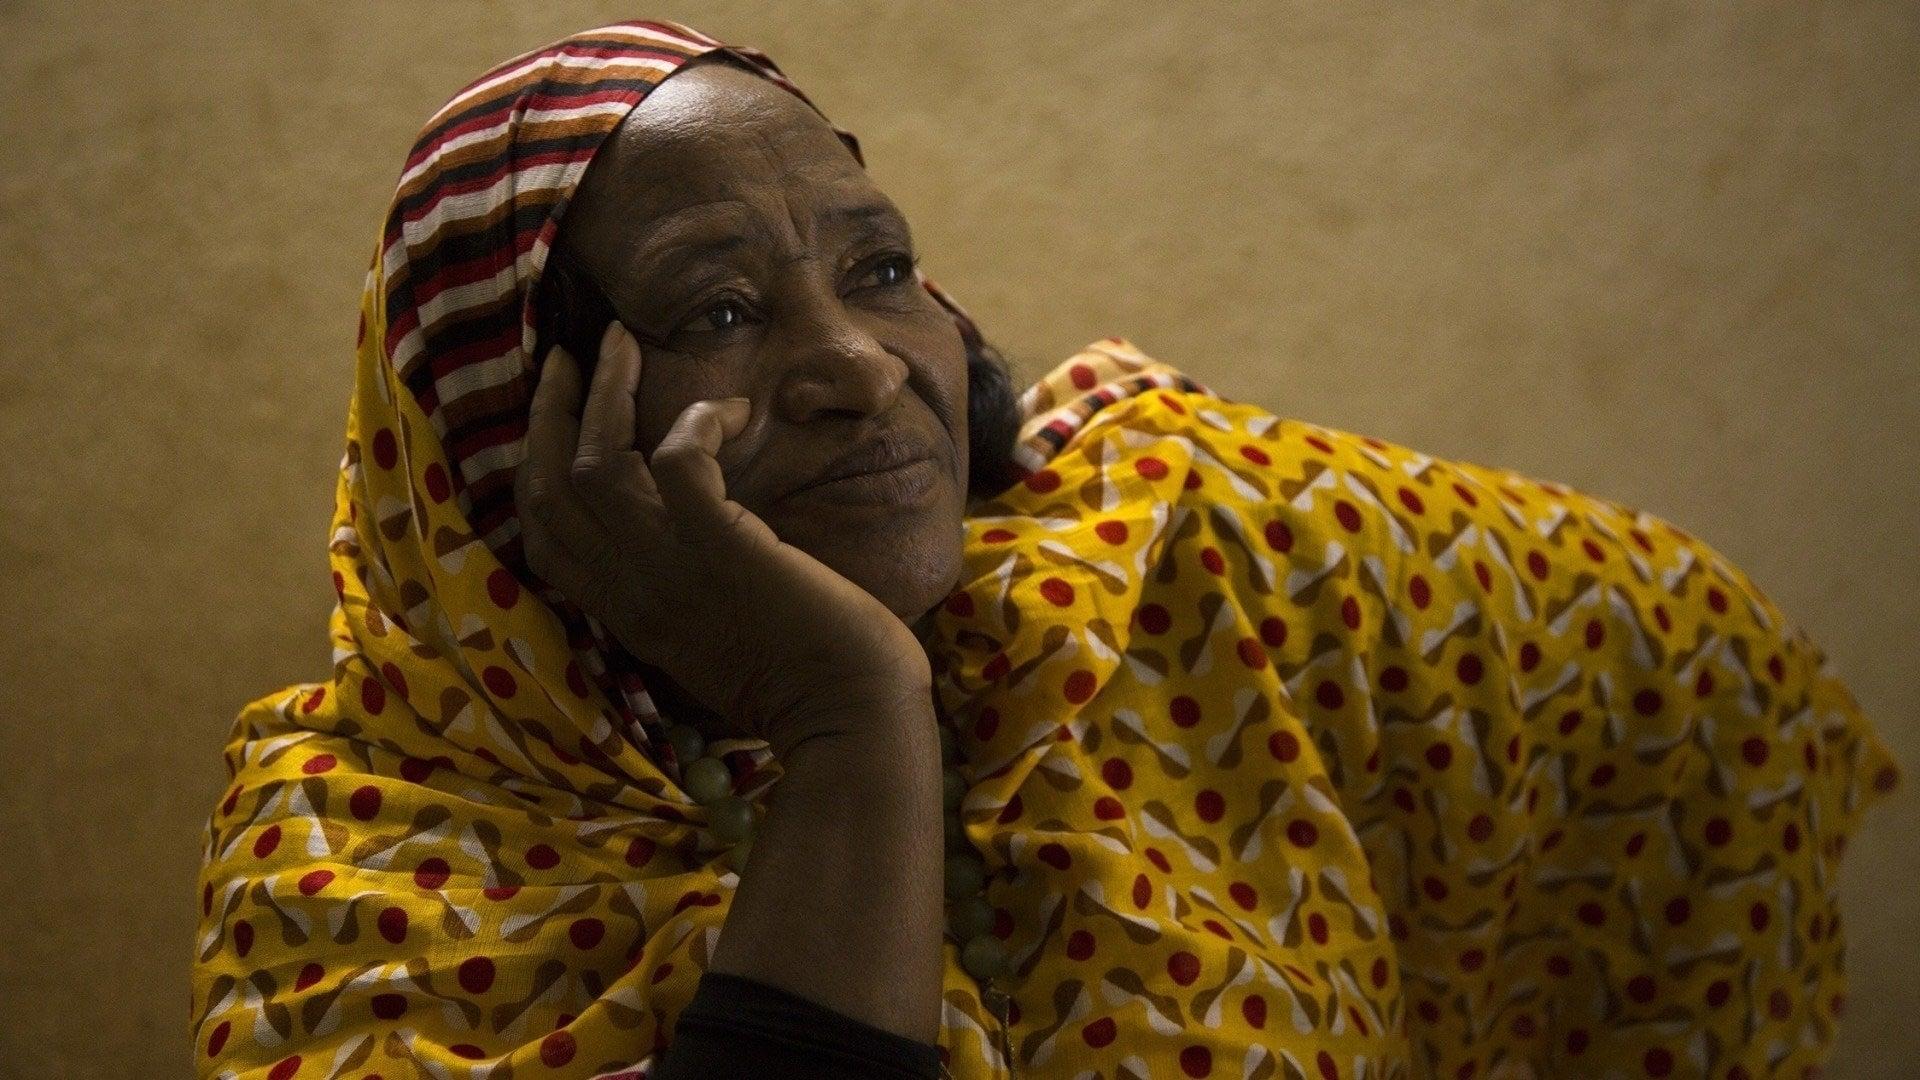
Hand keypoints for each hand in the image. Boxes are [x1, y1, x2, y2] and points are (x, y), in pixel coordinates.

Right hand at [513, 322, 931, 755]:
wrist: (850, 718)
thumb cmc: (804, 678)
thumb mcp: (712, 633)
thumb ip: (682, 585)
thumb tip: (688, 524)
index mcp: (625, 612)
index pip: (540, 535)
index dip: (536, 464)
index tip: (558, 410)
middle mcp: (631, 591)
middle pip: (548, 488)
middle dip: (551, 411)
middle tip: (574, 355)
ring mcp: (673, 570)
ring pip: (597, 464)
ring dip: (608, 394)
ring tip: (625, 345)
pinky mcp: (725, 548)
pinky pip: (681, 461)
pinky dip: (696, 421)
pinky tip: (732, 411)